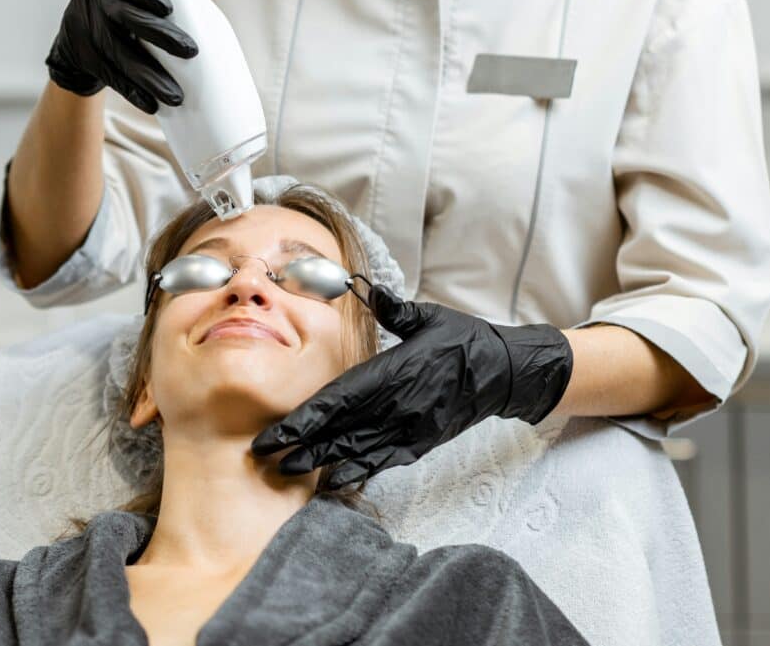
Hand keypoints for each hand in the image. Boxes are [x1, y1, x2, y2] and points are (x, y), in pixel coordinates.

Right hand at [45, 0, 215, 113]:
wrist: (80, 35)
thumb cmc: (123, 6)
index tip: (168, 7)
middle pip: (125, 16)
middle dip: (159, 35)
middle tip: (190, 51)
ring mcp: (84, 28)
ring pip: (118, 54)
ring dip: (148, 76)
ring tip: (175, 94)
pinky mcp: (81, 57)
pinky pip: (109, 76)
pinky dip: (132, 91)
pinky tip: (151, 103)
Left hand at [250, 284, 573, 489]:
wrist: (505, 371)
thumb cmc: (463, 339)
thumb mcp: (429, 316)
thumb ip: (394, 308)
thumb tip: (369, 288)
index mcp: (394, 371)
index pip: (340, 398)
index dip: (306, 416)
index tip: (277, 428)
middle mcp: (398, 404)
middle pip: (340, 428)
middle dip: (301, 442)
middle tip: (264, 454)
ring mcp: (411, 427)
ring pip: (358, 448)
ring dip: (321, 460)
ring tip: (287, 470)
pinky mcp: (423, 441)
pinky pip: (385, 459)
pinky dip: (359, 470)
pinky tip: (335, 480)